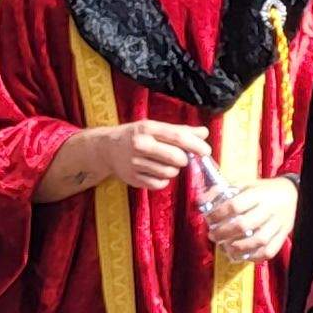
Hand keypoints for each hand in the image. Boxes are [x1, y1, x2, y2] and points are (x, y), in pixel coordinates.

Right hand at [84, 120, 209, 190]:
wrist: (107, 149)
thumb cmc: (137, 136)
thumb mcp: (155, 127)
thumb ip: (180, 130)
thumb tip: (204, 133)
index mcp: (148, 129)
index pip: (177, 137)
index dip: (195, 145)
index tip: (206, 151)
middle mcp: (140, 145)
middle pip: (175, 157)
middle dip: (185, 159)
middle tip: (183, 158)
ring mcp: (135, 163)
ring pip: (169, 172)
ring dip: (174, 170)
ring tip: (167, 164)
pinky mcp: (133, 178)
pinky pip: (159, 184)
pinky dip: (164, 180)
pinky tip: (158, 172)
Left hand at [201, 176, 297, 262]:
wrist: (293, 193)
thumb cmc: (265, 189)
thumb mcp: (246, 183)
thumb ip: (224, 191)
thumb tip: (202, 199)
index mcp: (258, 194)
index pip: (235, 205)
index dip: (218, 214)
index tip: (208, 219)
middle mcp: (269, 209)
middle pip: (244, 225)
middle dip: (224, 233)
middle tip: (213, 236)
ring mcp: (278, 224)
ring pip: (258, 241)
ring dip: (238, 248)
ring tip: (226, 248)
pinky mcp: (283, 235)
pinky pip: (270, 251)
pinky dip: (255, 257)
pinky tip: (243, 256)